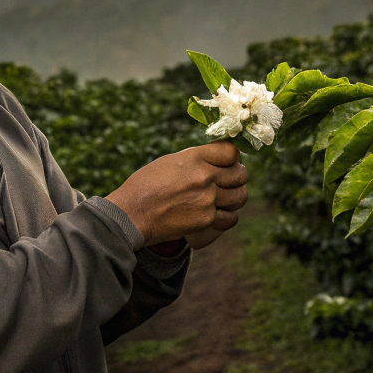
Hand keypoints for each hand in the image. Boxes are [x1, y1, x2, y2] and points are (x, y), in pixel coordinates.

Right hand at [106, 141, 248, 247]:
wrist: (132, 213)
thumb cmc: (146, 185)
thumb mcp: (170, 162)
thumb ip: (197, 160)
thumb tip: (218, 161)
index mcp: (195, 158)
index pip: (231, 152)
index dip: (232, 157)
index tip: (227, 162)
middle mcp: (204, 177)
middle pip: (241, 174)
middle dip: (237, 177)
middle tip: (227, 181)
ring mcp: (207, 200)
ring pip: (240, 196)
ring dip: (235, 196)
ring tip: (224, 197)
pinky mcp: (206, 220)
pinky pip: (231, 217)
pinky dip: (227, 216)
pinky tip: (218, 213)